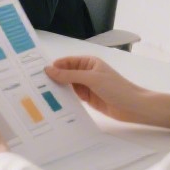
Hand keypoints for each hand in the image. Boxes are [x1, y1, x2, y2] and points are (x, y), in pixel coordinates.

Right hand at [45, 56, 169, 127]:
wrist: (134, 107)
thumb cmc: (116, 88)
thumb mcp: (91, 79)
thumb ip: (69, 75)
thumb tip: (48, 70)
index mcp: (88, 62)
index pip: (66, 62)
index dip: (53, 66)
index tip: (37, 72)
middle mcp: (86, 72)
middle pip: (65, 74)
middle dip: (53, 78)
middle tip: (35, 85)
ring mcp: (87, 86)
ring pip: (67, 86)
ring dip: (58, 89)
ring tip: (41, 94)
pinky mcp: (88, 98)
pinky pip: (72, 96)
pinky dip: (65, 98)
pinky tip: (54, 102)